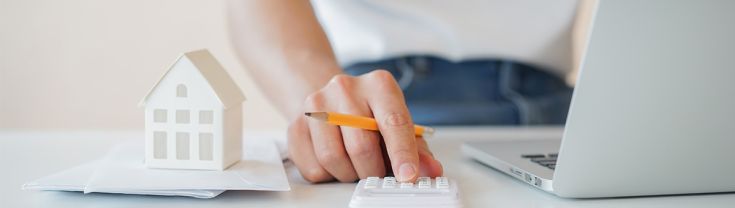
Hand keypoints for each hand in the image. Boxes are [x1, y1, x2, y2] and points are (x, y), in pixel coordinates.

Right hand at [288, 70, 442, 182]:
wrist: (329, 99)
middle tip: (376, 172)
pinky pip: (313, 167)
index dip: (402, 154)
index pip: (393, 122)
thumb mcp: (397, 123)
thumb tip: (431, 170)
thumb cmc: (369, 114)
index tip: (407, 176)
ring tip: (355, 166)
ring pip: (333, 159)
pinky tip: (335, 162)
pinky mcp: (296, 124)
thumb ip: (417, 148)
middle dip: (373, 170)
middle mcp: (346, 88)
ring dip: (349, 174)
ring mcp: (316, 104)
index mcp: (379, 85)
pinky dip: (328, 175)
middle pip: (361, 146)